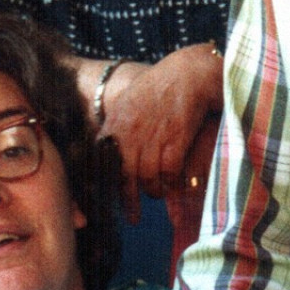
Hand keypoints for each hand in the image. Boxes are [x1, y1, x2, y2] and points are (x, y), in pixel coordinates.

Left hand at [96, 44, 222, 216]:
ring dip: (155, 190)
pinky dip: (172, 183)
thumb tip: (108, 156)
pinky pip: (169, 174)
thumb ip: (118, 130)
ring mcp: (152, 138)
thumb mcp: (128, 106)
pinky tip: (174, 185)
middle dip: (129, 199)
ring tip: (159, 193)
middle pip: (126, 177)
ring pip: (148, 179)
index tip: (105, 204)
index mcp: (115, 126)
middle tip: (133, 215)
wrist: (187, 73)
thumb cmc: (159, 89)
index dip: (105, 187)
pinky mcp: (174, 141)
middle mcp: (130, 134)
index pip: (103, 164)